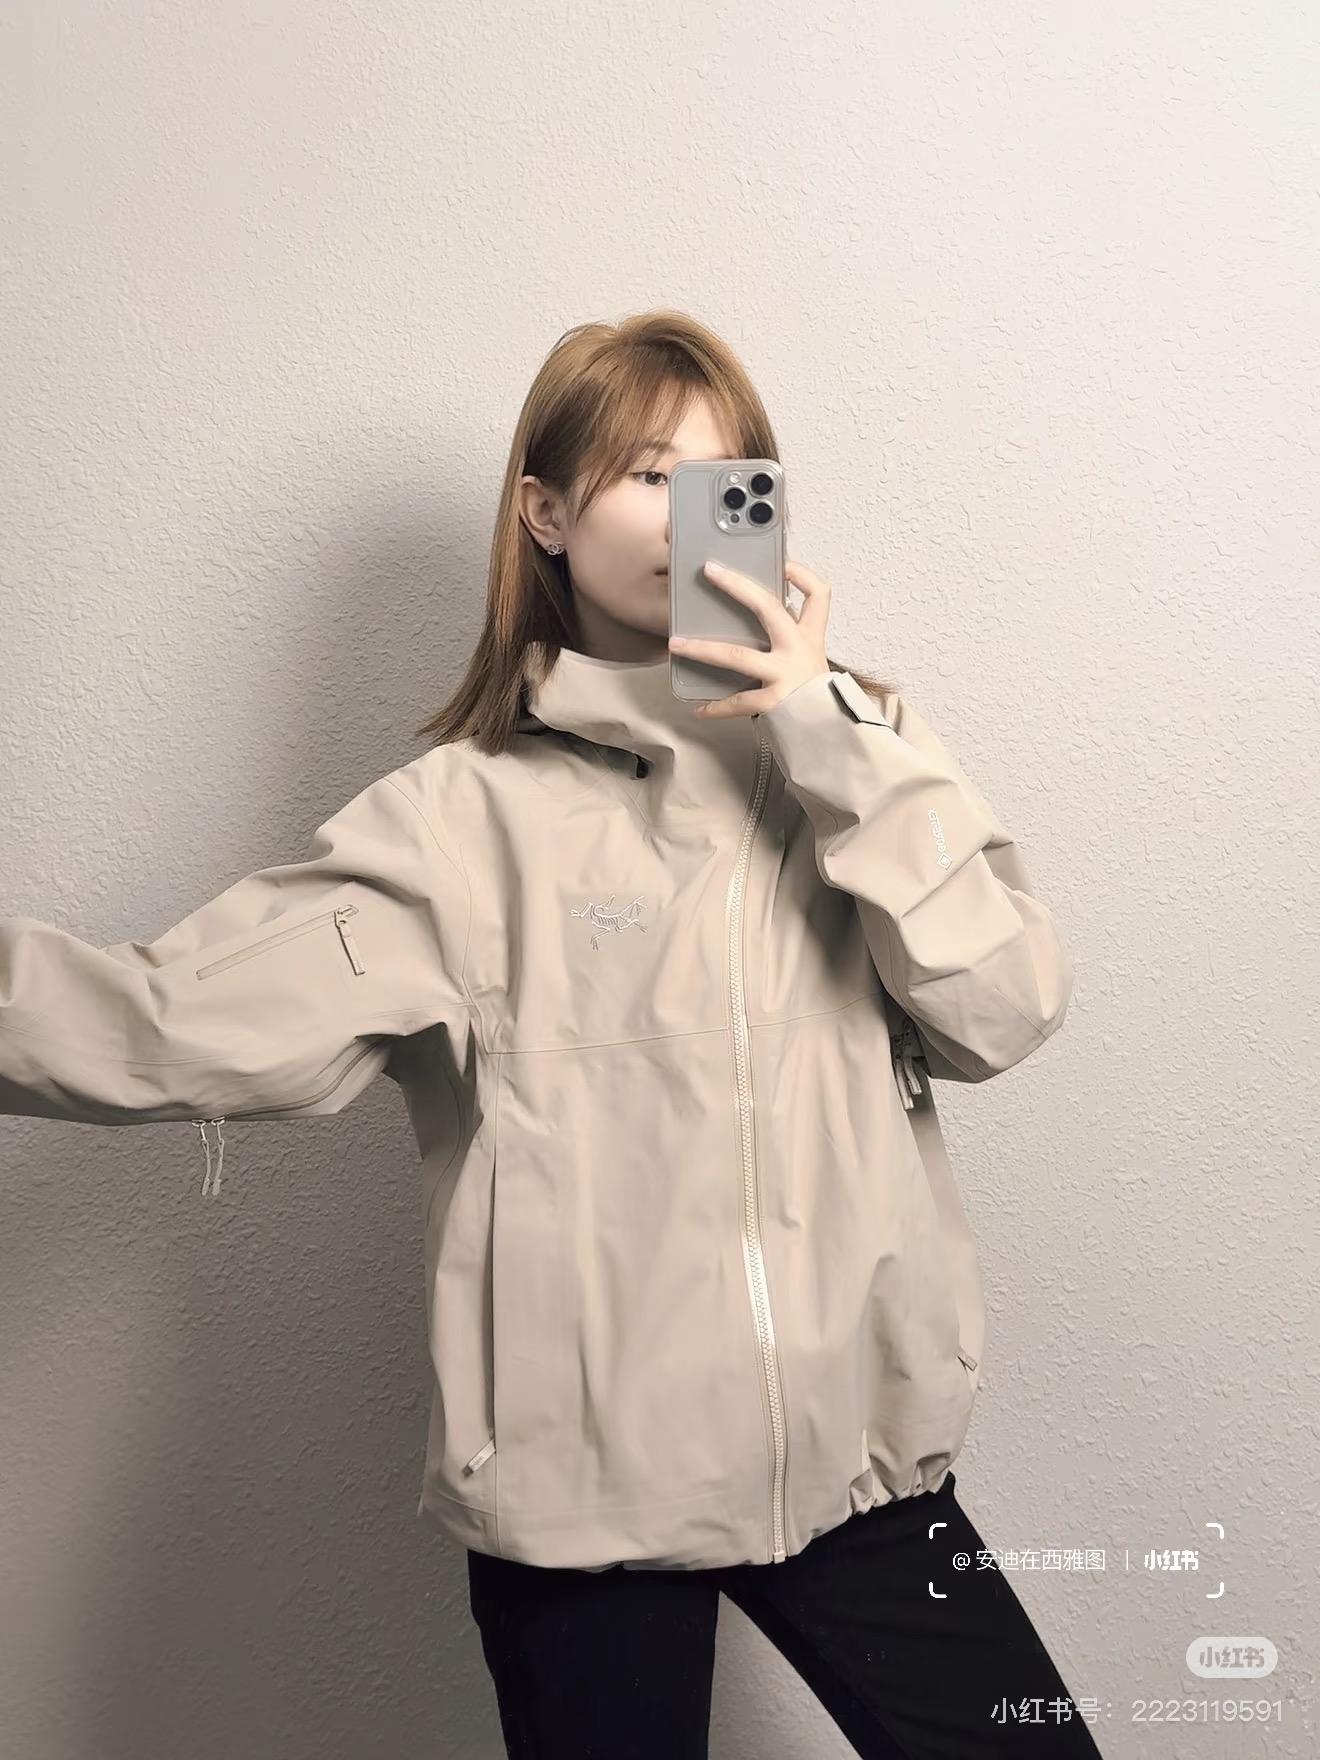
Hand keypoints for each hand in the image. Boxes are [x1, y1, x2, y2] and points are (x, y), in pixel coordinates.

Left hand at [668, 559, 832, 718]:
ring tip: (676, 645)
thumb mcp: (810, 661)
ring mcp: (786, 674)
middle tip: (711, 571)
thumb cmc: (814, 697)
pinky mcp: (774, 701)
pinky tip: (701, 709)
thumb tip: (752, 625)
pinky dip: (717, 707)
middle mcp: (798, 649)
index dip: (801, 574)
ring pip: (737, 655)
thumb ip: (788, 641)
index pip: (818, 593)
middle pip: (769, 607)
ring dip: (702, 649)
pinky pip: (738, 701)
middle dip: (738, 586)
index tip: (781, 564)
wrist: (830, 732)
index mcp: (810, 637)